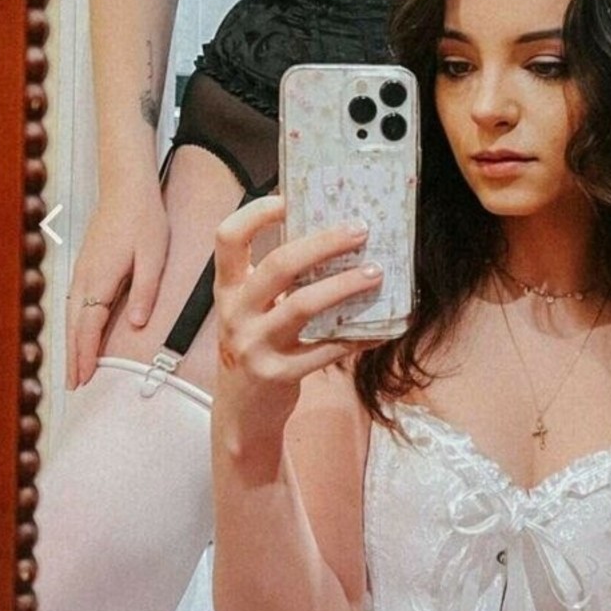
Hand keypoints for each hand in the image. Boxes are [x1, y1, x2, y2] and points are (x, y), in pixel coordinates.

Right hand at [66, 188, 169, 388]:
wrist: (126, 187)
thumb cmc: (144, 220)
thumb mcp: (154, 256)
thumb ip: (145, 290)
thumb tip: (136, 324)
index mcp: (100, 278)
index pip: (88, 326)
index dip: (85, 355)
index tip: (83, 379)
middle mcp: (85, 278)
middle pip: (74, 326)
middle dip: (73, 357)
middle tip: (73, 386)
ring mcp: (82, 271)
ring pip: (71, 315)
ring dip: (72, 343)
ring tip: (75, 368)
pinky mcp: (86, 265)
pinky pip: (75, 303)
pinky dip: (74, 324)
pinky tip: (80, 333)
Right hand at [212, 194, 383, 421]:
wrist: (240, 413)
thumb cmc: (255, 347)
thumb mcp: (251, 310)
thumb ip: (277, 280)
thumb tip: (332, 236)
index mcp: (228, 288)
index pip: (228, 237)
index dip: (256, 212)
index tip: (290, 197)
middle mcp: (236, 312)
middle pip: (278, 265)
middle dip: (323, 243)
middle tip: (360, 230)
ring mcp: (255, 345)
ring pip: (303, 306)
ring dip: (345, 286)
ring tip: (376, 273)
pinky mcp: (278, 374)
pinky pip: (325, 350)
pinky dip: (358, 336)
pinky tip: (383, 329)